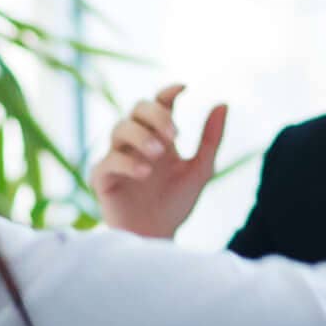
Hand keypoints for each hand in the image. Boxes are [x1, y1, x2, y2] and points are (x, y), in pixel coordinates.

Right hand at [89, 84, 226, 240]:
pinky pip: (108, 161)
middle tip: (175, 135)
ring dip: (141, 136)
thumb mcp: (201, 170)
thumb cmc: (176, 202)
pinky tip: (145, 172)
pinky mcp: (103, 178)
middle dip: (156, 115)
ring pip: (119, 128)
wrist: (158, 237)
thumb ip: (211, 139)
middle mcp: (135, 142)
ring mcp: (117, 158)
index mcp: (158, 136)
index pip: (158, 104)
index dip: (168, 92)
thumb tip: (223, 103)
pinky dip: (126, 163)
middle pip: (137, 108)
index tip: (183, 88)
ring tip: (159, 154)